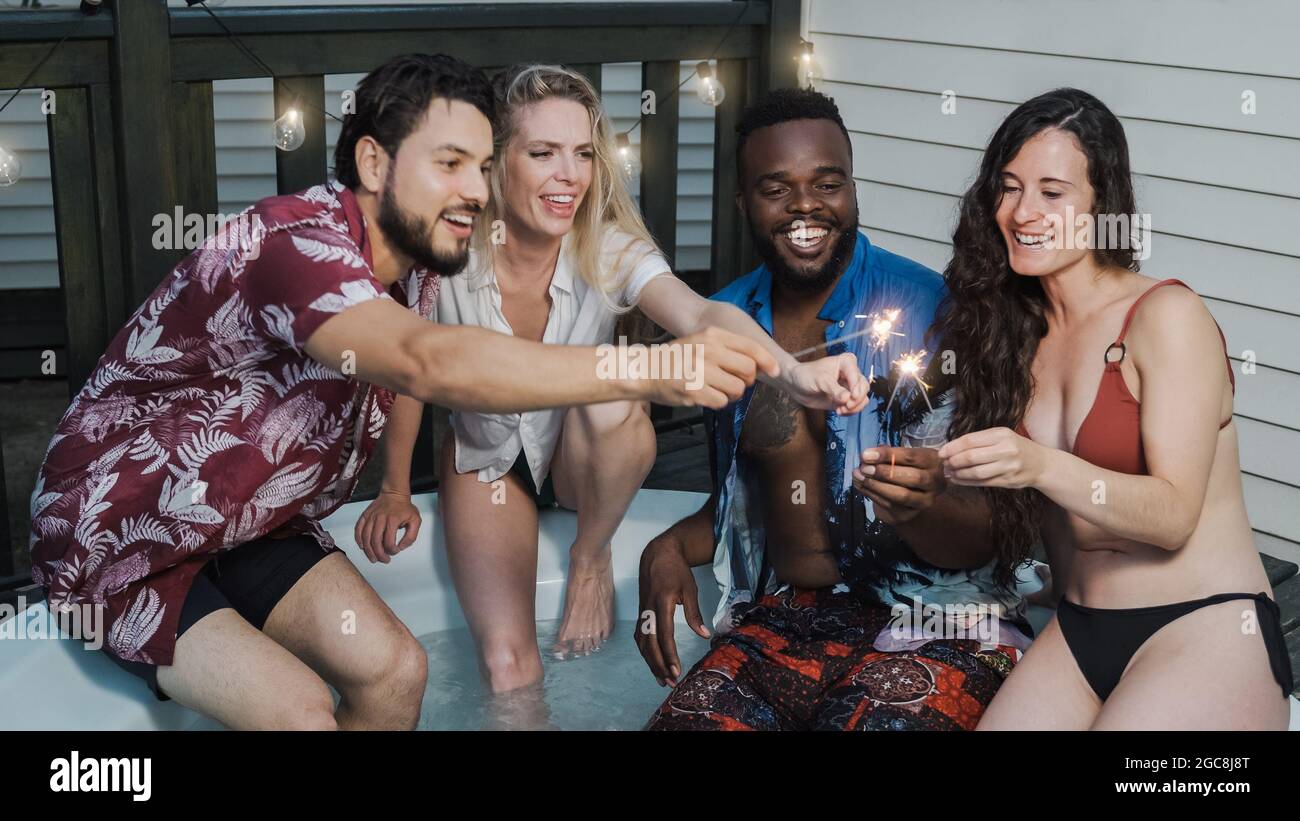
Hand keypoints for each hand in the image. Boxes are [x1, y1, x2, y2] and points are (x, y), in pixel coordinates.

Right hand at [353, 489, 421, 563]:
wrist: (394, 493)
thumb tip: (401, 547)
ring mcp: (371, 517)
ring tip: (373, 558)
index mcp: (393, 521)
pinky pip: (358, 529)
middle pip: (375, 542)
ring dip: (368, 551)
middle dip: (379, 555)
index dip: (392, 551)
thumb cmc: (405, 507)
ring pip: (365, 538)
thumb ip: (411, 536)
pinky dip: (359, 539)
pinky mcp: (365, 515)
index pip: (389, 542)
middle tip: (384, 560)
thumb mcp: (415, 521)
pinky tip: (362, 547)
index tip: (395, 552)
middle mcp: (380, 519)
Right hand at [634, 535, 710, 686]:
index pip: (664, 636)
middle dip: (659, 665)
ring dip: (651, 662)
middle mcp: (648, 611)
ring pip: (642, 643)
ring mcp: (642, 612)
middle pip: (650, 644)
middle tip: (670, 683)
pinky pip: (639, 637)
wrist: (658, 554)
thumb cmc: (676, 571)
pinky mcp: (640, 613)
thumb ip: (694, 613)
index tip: (676, 672)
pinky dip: (645, 652)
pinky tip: (652, 661)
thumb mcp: (690, 589)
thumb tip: (704, 634)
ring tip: (661, 679)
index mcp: (662, 603)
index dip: (669, 656)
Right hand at [638, 327, 779, 409]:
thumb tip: (758, 364)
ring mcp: (701, 371)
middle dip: (747, 380)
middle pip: (748, 370)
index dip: (767, 361)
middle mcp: (708, 351)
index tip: (775, 370)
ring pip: (737, 389)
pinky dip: (718, 402)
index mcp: (712, 335)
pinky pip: (722, 402)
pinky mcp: (694, 391)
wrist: (645, 370)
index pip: (750, 347)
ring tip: (717, 389)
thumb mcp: (701, 342)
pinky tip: (706, 395)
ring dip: (732, 394)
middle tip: (734, 382)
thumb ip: (727, 348)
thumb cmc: (677, 358)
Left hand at [784, 353, 869, 414]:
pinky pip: (855, 407)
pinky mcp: (845, 399)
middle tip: (847, 405)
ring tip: (841, 410)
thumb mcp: (820, 380)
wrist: (796, 385)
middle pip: (864, 387)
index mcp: (846, 362)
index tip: (851, 396)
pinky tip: (839, 411)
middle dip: (857, 399)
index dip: (856, 386)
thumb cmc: (806, 375)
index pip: (856, 374)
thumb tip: (847, 398)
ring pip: (862, 398)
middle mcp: (850, 374)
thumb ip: (834, 389)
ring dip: (854, 407)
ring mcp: (848, 387)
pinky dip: (850, 411)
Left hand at [852, 446, 945, 524]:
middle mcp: (935, 482)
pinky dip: (871, 494)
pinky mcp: (910, 513)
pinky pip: (889, 505)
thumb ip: (889, 454)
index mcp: (934, 462)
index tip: (867, 454)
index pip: (912, 457)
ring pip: (902, 495)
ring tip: (858, 476)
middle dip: (885, 473)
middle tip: (864, 468)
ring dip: (876, 485)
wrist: (912, 493)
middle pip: (913, 478)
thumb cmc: (906, 468)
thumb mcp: (903, 456)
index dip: (888, 455)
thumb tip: (868, 456)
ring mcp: (924, 501)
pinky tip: (860, 484)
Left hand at [938, 427, 1047, 488]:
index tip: (941, 452)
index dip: (952, 447)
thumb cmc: (1015, 447)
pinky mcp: (1008, 482)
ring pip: (976, 472)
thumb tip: (950, 447)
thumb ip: (979, 440)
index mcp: (1002, 434)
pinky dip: (966, 482)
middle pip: (971, 457)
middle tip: (944, 464)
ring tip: (949, 472)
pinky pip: (982, 483)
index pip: (970, 440)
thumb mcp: (1001, 436)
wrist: (1041, 464)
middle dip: (953, 461)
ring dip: (958, 473)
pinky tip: (957, 480)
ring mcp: (1008, 467)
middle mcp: (1006, 450)